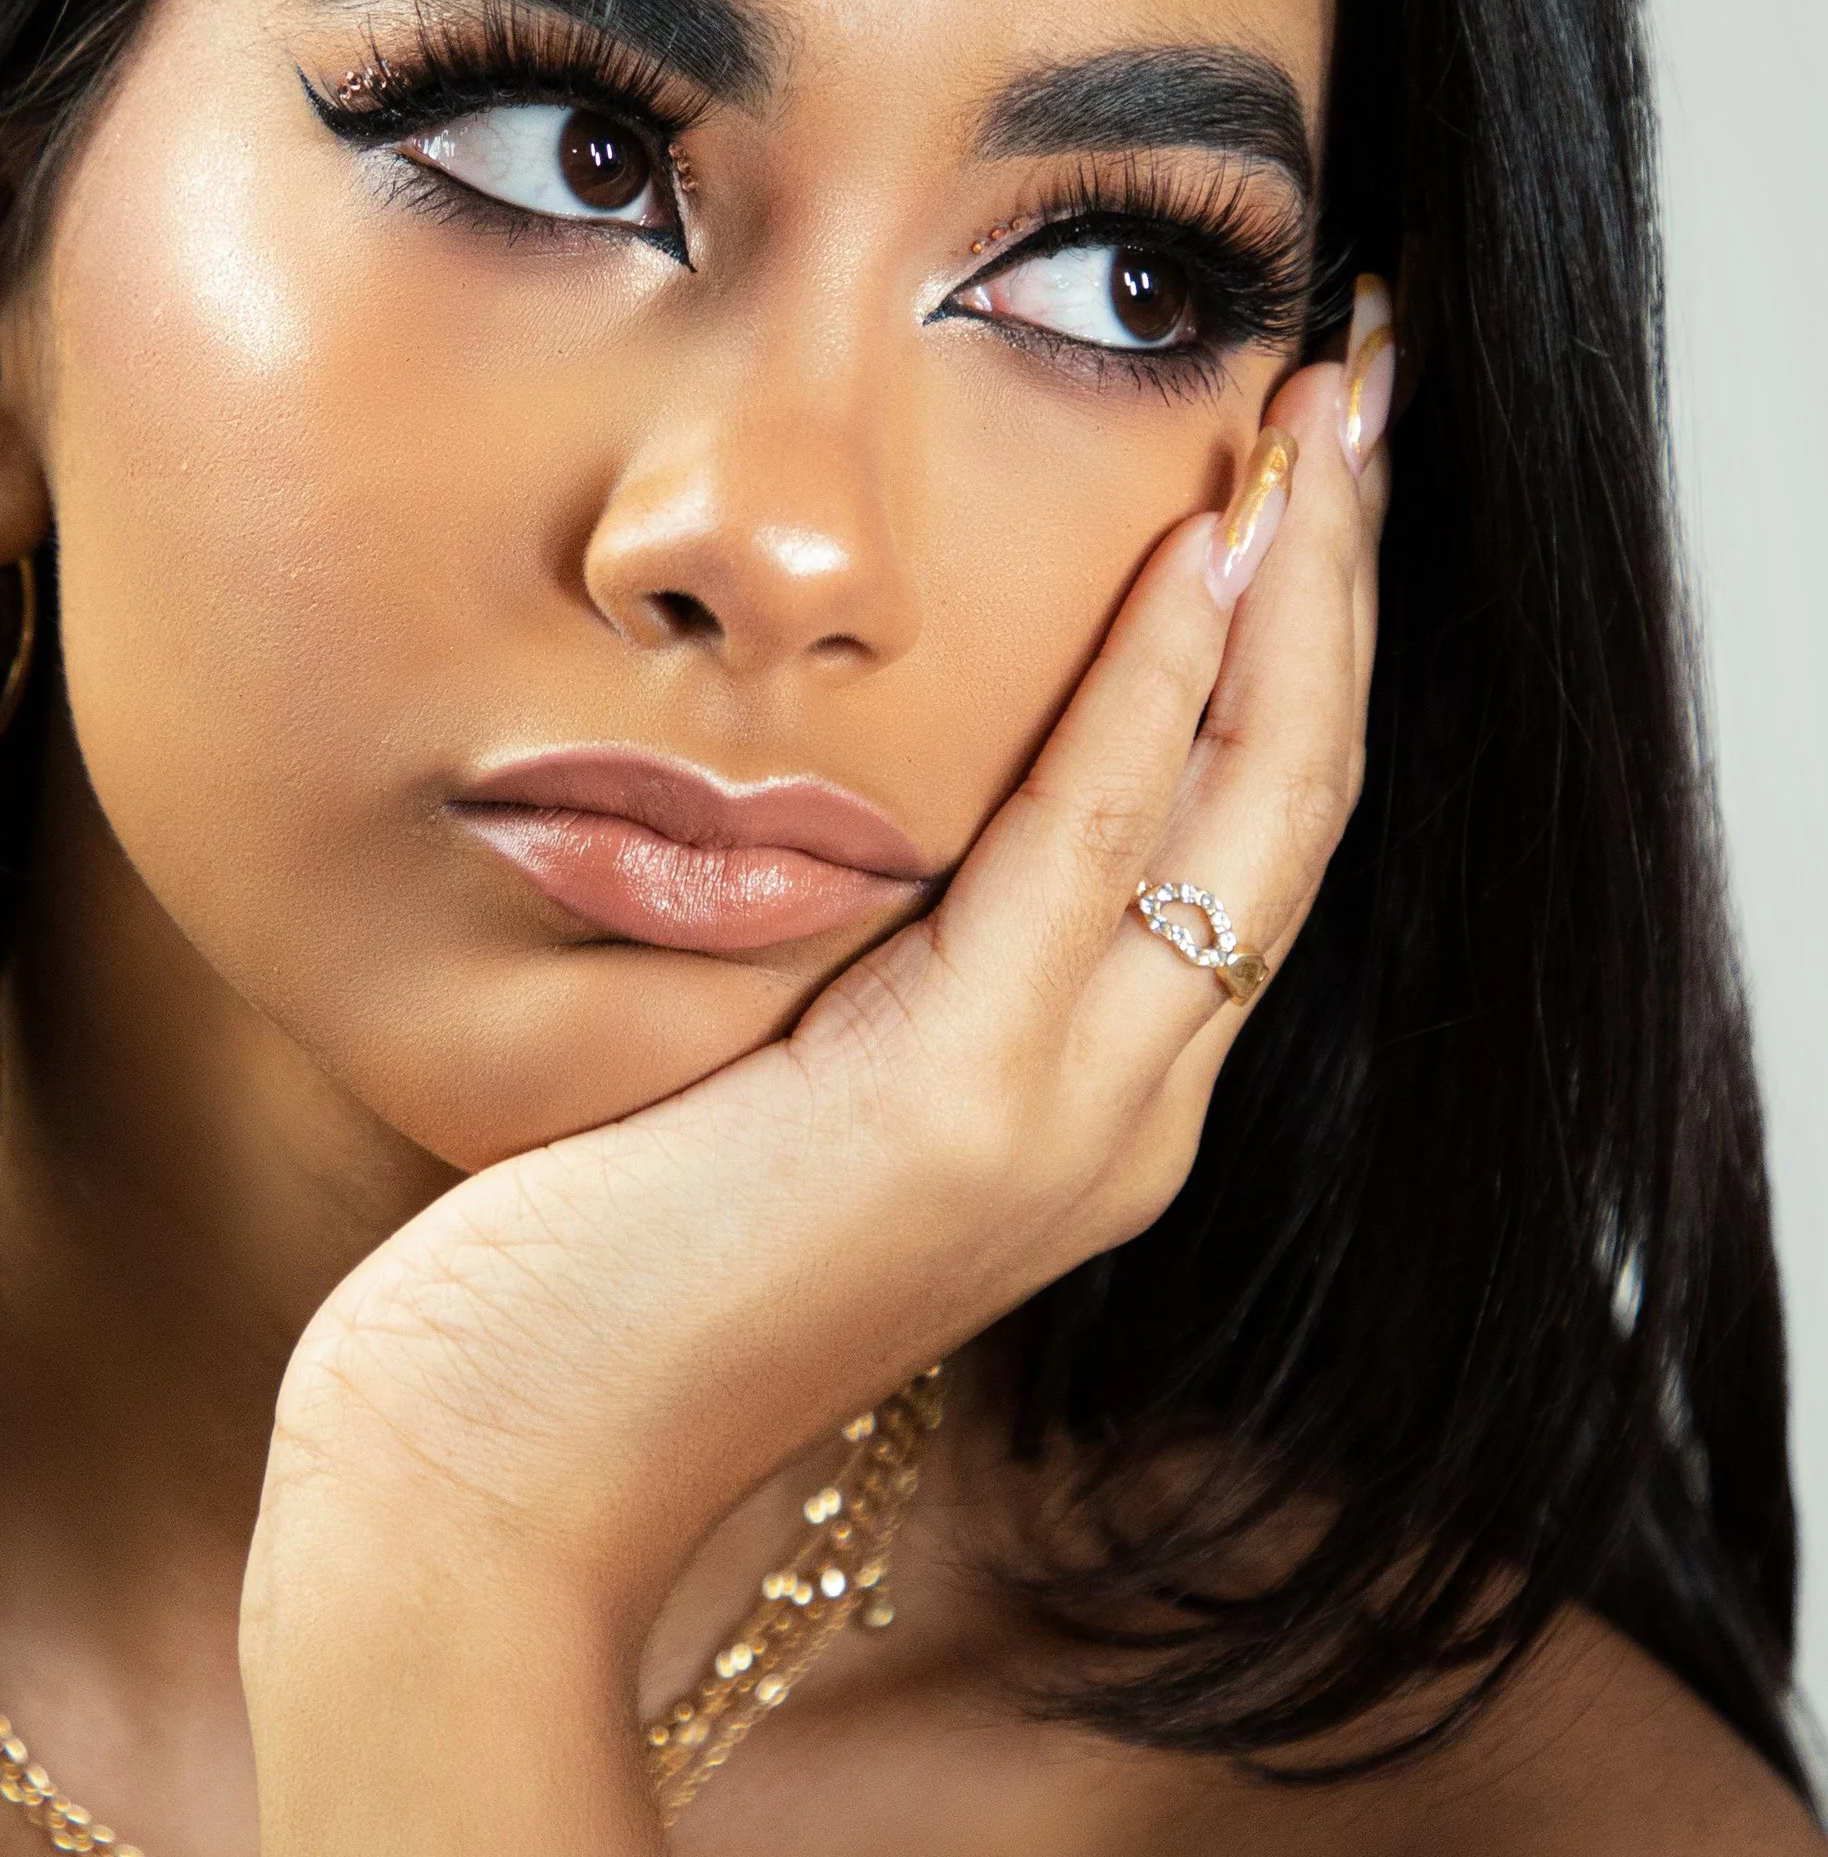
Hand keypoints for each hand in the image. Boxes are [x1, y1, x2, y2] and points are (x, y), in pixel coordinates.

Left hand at [255, 341, 1386, 1646]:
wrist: (493, 1476)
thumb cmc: (583, 1272)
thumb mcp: (758, 1072)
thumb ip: (853, 954)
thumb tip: (839, 778)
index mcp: (1079, 1107)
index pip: (1245, 837)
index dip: (1301, 645)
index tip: (1305, 467)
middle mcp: (1114, 1119)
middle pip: (1298, 799)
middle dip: (1347, 581)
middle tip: (1364, 381)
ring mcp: (1055, 1126)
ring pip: (1254, 808)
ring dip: (1304, 591)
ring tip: (1329, 409)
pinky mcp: (954, 1112)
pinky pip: (1098, 849)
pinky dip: (1160, 688)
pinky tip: (1196, 549)